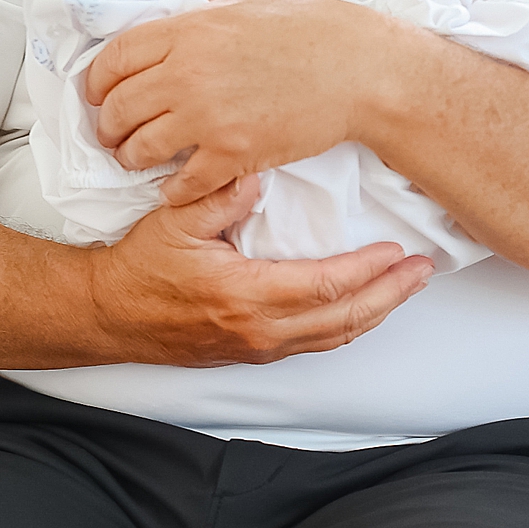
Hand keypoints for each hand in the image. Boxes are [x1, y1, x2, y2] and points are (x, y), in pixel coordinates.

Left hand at [84, 0, 394, 203]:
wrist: (363, 70)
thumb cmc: (317, 29)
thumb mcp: (250, 0)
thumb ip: (204, 12)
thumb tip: (176, 20)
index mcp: (188, 31)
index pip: (114, 60)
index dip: (98, 83)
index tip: (100, 96)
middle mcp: (187, 74)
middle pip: (117, 109)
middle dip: (110, 127)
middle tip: (117, 135)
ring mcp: (208, 118)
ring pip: (139, 150)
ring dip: (133, 159)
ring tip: (141, 161)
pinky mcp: (234, 155)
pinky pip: (182, 184)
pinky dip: (173, 190)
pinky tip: (176, 187)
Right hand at [85, 172, 434, 365]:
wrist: (106, 317)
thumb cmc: (139, 268)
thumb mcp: (174, 222)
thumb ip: (219, 196)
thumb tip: (258, 174)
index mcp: (245, 297)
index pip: (326, 288)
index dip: (368, 271)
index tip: (397, 251)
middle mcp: (259, 331)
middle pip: (343, 321)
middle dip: (389, 295)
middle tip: (422, 272)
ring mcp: (257, 347)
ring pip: (333, 338)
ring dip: (375, 312)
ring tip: (405, 287)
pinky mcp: (252, 353)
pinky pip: (314, 344)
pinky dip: (346, 325)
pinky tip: (362, 307)